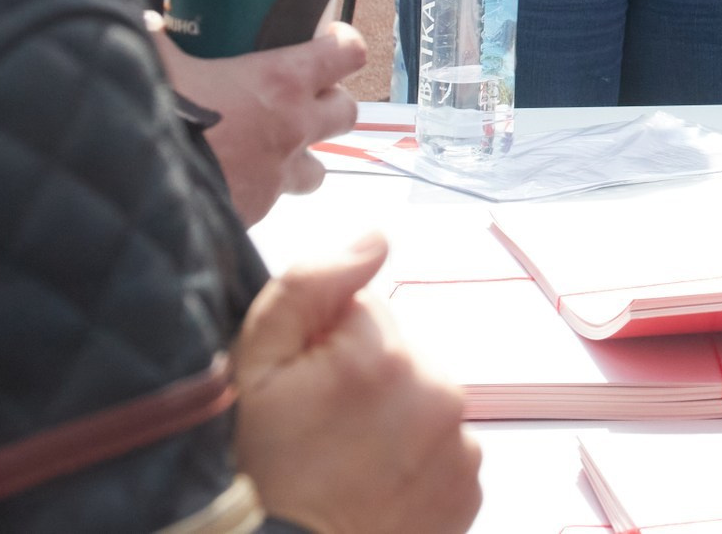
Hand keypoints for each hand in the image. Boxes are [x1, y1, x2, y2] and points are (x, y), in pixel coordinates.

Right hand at [149, 18, 363, 225]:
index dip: (343, 44)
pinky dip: (255, 191)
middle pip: (345, 113)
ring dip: (297, 157)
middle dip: (326, 104)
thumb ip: (157, 37)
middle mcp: (292, 129)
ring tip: (262, 148)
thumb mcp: (153, 60)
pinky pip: (269, 201)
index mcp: (281, 81)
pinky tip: (222, 181)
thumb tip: (143, 20)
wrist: (128, 187)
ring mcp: (277, 177)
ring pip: (315, 170)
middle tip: (295, 98)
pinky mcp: (254, 213)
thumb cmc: (149, 113)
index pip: (347, 53)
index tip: (328, 38)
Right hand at [231, 235, 480, 533]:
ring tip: (347, 462)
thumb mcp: (252, 371)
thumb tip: (375, 237)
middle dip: (365, 378)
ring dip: (393, 419)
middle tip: (322, 430)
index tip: (305, 384)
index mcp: (383, 354)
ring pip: (423, 400)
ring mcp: (458, 443)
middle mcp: (436, 391)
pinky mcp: (469, 484)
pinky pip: (444, 449)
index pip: (365, 308)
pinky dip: (415, 461)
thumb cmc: (259, 474)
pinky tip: (375, 483)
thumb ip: (309, 286)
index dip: (326, 343)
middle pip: (400, 353)